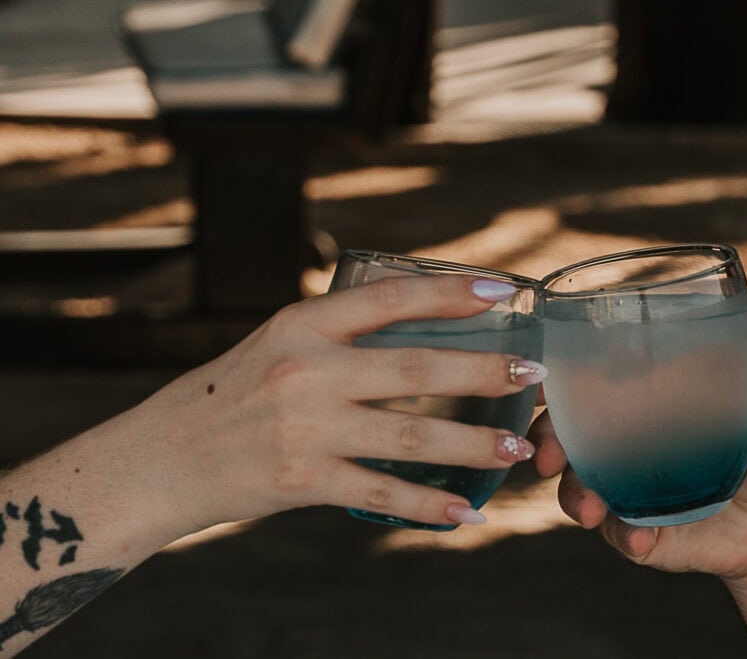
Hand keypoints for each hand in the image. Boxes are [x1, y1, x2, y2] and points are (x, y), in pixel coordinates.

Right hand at [139, 275, 542, 534]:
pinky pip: (380, 493)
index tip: (503, 288)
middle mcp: (305, 372)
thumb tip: (419, 322)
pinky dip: (426, 504)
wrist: (165, 457)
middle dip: (481, 372)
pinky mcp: (303, 482)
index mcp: (302, 325)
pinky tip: (465, 510)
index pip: (391, 298)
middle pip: (414, 370)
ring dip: (470, 443)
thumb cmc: (231, 393)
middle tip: (530, 373)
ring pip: (408, 437)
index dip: (451, 292)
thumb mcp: (277, 342)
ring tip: (514, 446)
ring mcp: (305, 429)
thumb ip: (339, 334)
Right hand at [528, 369, 746, 579]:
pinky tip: (641, 538)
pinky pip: (619, 534)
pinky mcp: (637, 531)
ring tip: (590, 509)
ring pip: (576, 489)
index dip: (554, 383)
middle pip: (562, 437)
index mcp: (640, 404)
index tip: (541, 386)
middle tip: (545, 456)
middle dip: (545, 443)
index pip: (584, 385)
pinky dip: (625, 535)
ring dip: (575, 496)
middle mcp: (618, 444)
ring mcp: (622, 490)